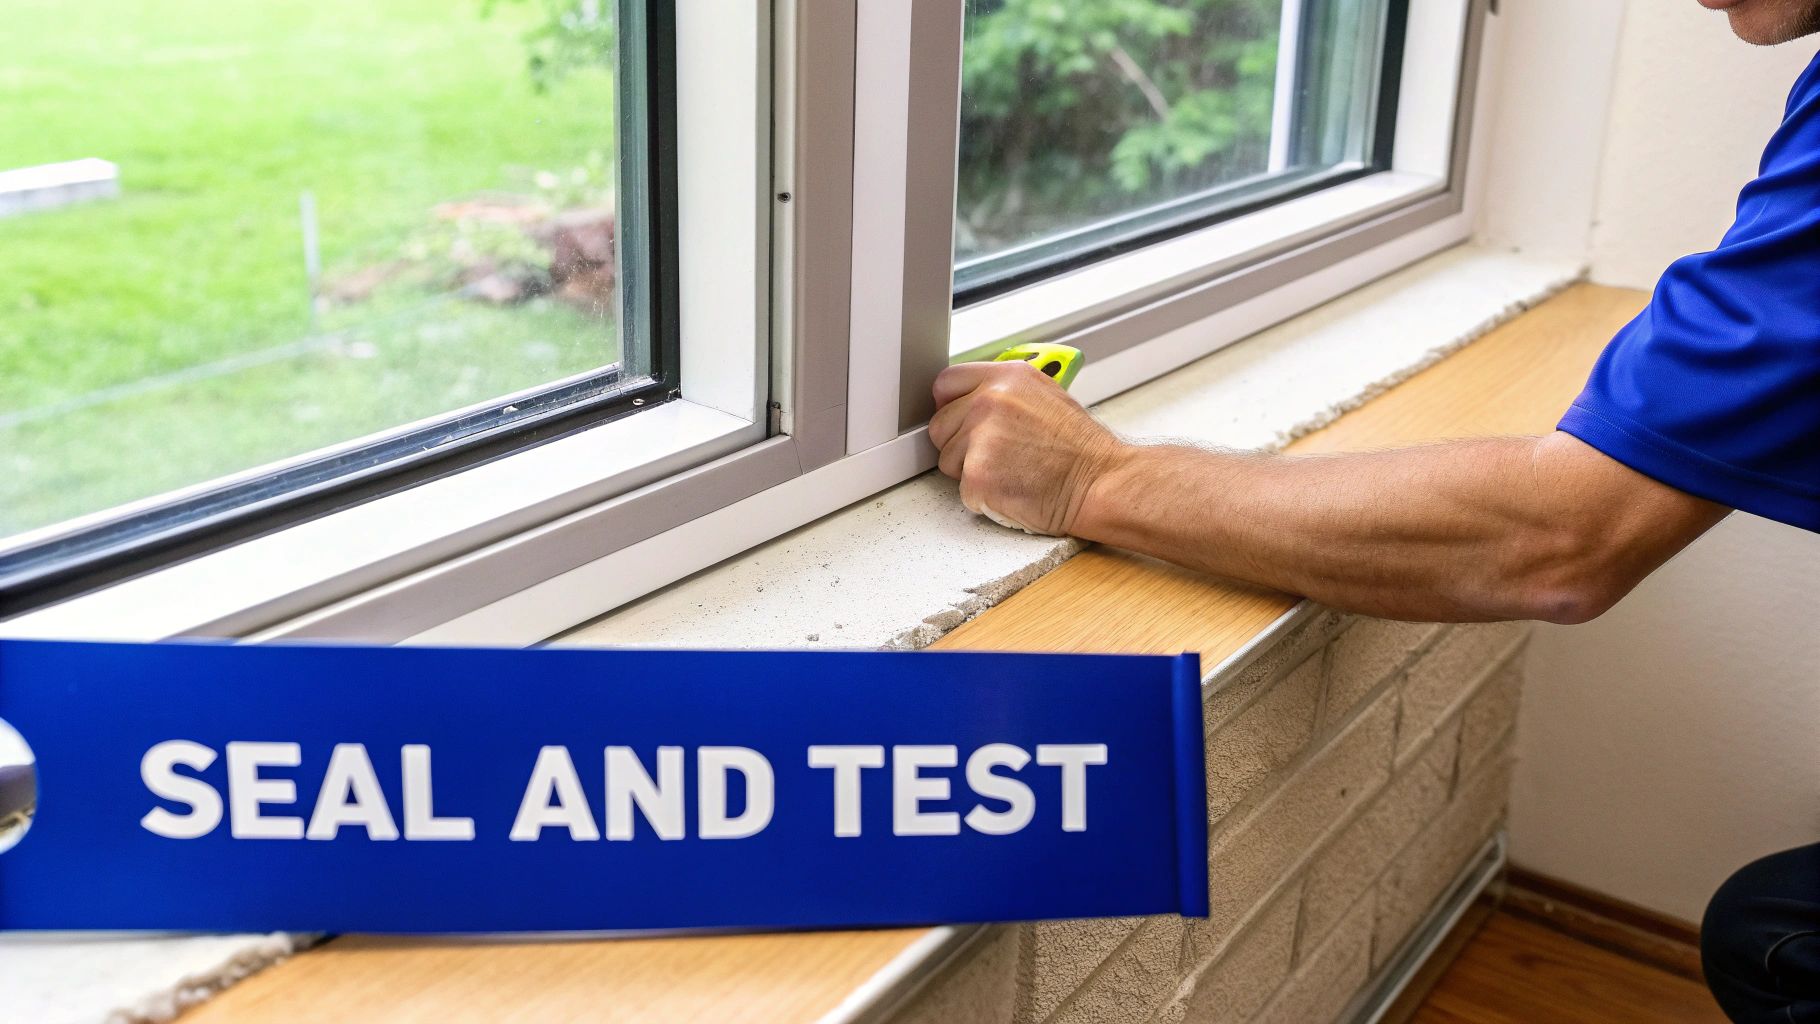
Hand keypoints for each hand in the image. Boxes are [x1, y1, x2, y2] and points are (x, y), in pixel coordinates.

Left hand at [928, 360, 1124, 535]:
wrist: (1100, 481)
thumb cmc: (1079, 448)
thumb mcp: (1043, 395)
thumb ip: (1002, 392)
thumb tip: (969, 400)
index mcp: (1005, 377)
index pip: (946, 382)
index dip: (950, 406)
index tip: (958, 419)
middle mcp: (989, 401)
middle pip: (940, 426)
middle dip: (960, 444)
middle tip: (997, 455)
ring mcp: (981, 437)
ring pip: (947, 460)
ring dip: (971, 472)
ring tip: (1010, 471)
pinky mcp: (978, 474)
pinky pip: (962, 490)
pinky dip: (983, 497)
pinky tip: (1011, 489)